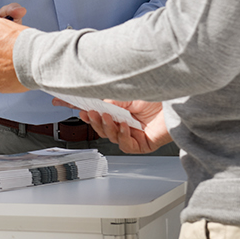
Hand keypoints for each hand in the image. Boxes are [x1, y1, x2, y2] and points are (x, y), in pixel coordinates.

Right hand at [56, 98, 171, 153]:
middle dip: (92, 120)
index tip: (58, 101)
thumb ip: (108, 100)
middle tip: (88, 113)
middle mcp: (126, 120)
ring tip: (108, 117)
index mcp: (120, 106)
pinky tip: (124, 126)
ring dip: (106, 127)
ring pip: (111, 137)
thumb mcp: (126, 93)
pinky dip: (122, 135)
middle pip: (100, 126)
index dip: (76, 105)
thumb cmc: (160, 92)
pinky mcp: (145, 143)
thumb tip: (93, 103)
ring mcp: (135, 133)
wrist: (181, 97)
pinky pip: (127, 145)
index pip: (94, 108)